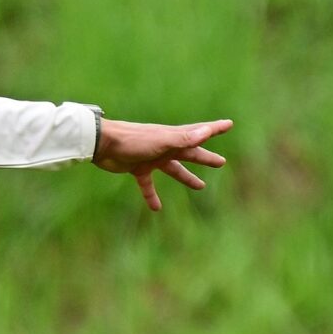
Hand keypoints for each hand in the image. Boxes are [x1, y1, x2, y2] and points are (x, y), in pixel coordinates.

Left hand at [92, 117, 231, 211]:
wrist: (102, 144)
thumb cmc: (133, 140)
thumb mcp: (162, 141)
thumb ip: (183, 138)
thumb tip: (206, 131)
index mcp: (173, 138)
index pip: (199, 132)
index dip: (214, 129)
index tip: (229, 125)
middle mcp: (165, 147)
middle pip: (190, 153)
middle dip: (205, 158)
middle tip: (221, 162)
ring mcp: (152, 157)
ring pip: (173, 170)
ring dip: (186, 177)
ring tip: (200, 187)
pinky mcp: (138, 168)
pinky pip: (148, 185)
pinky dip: (152, 195)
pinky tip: (157, 208)